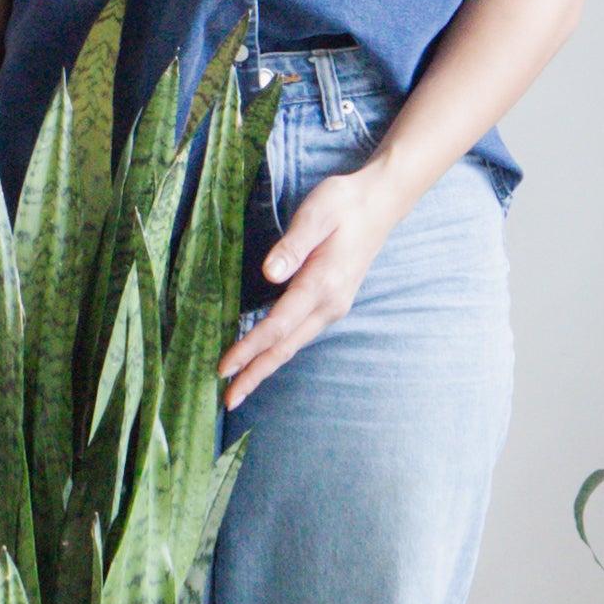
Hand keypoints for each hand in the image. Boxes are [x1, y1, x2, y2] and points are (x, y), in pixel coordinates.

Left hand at [217, 161, 402, 407]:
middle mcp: (329, 304)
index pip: (277, 325)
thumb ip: (293, 245)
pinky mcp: (330, 304)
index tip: (224, 367)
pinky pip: (298, 334)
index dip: (248, 348)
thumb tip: (270, 273)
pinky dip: (277, 350)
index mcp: (322, 284)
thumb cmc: (344, 204)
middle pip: (285, 347)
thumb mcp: (316, 214)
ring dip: (265, 366)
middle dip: (255, 374)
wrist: (379, 204)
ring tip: (239, 386)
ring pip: (292, 344)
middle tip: (227, 399)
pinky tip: (261, 357)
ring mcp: (332, 307)